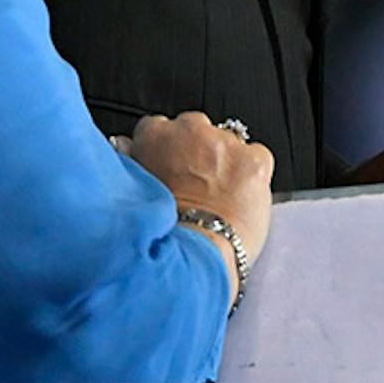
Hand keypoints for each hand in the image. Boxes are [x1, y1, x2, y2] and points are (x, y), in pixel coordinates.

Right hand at [127, 111, 274, 297]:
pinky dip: (252, 175)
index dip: (165, 150)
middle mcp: (191, 131)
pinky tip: (241, 198)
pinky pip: (257, 157)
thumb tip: (126, 148)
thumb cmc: (161, 234)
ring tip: (218, 197)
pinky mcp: (254, 159)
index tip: (169, 167)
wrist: (196, 255)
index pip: (157, 127)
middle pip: (195, 129)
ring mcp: (226, 143)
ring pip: (228, 142)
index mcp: (156, 137)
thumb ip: (131, 163)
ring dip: (224, 162)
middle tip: (195, 184)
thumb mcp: (134, 193)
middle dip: (197, 152)